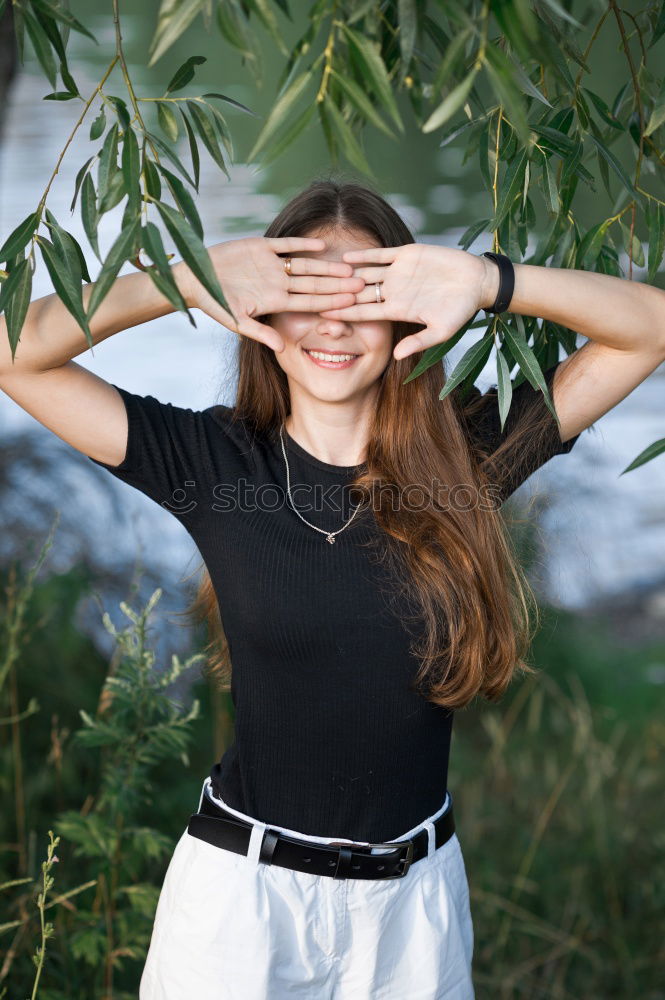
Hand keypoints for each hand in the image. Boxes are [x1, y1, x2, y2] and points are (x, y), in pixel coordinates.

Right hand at [174, 237, 364, 351]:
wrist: (195, 279)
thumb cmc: (214, 303)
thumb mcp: (236, 321)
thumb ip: (260, 332)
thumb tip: (281, 348)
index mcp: (275, 302)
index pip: (309, 303)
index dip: (330, 304)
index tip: (351, 305)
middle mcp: (278, 283)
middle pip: (314, 285)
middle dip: (338, 286)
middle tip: (363, 286)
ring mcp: (272, 266)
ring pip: (306, 266)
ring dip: (326, 267)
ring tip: (349, 268)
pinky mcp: (262, 247)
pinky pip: (286, 246)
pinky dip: (302, 245)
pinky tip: (322, 245)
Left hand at [318, 244, 491, 360]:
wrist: (477, 282)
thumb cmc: (461, 310)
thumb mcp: (441, 331)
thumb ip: (418, 341)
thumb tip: (397, 356)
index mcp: (397, 310)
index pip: (364, 313)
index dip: (344, 314)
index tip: (322, 317)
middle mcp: (392, 291)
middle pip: (358, 294)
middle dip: (337, 295)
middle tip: (312, 296)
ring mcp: (397, 273)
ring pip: (364, 273)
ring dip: (346, 275)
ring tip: (323, 275)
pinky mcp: (406, 255)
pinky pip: (380, 255)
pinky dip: (364, 255)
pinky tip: (346, 256)